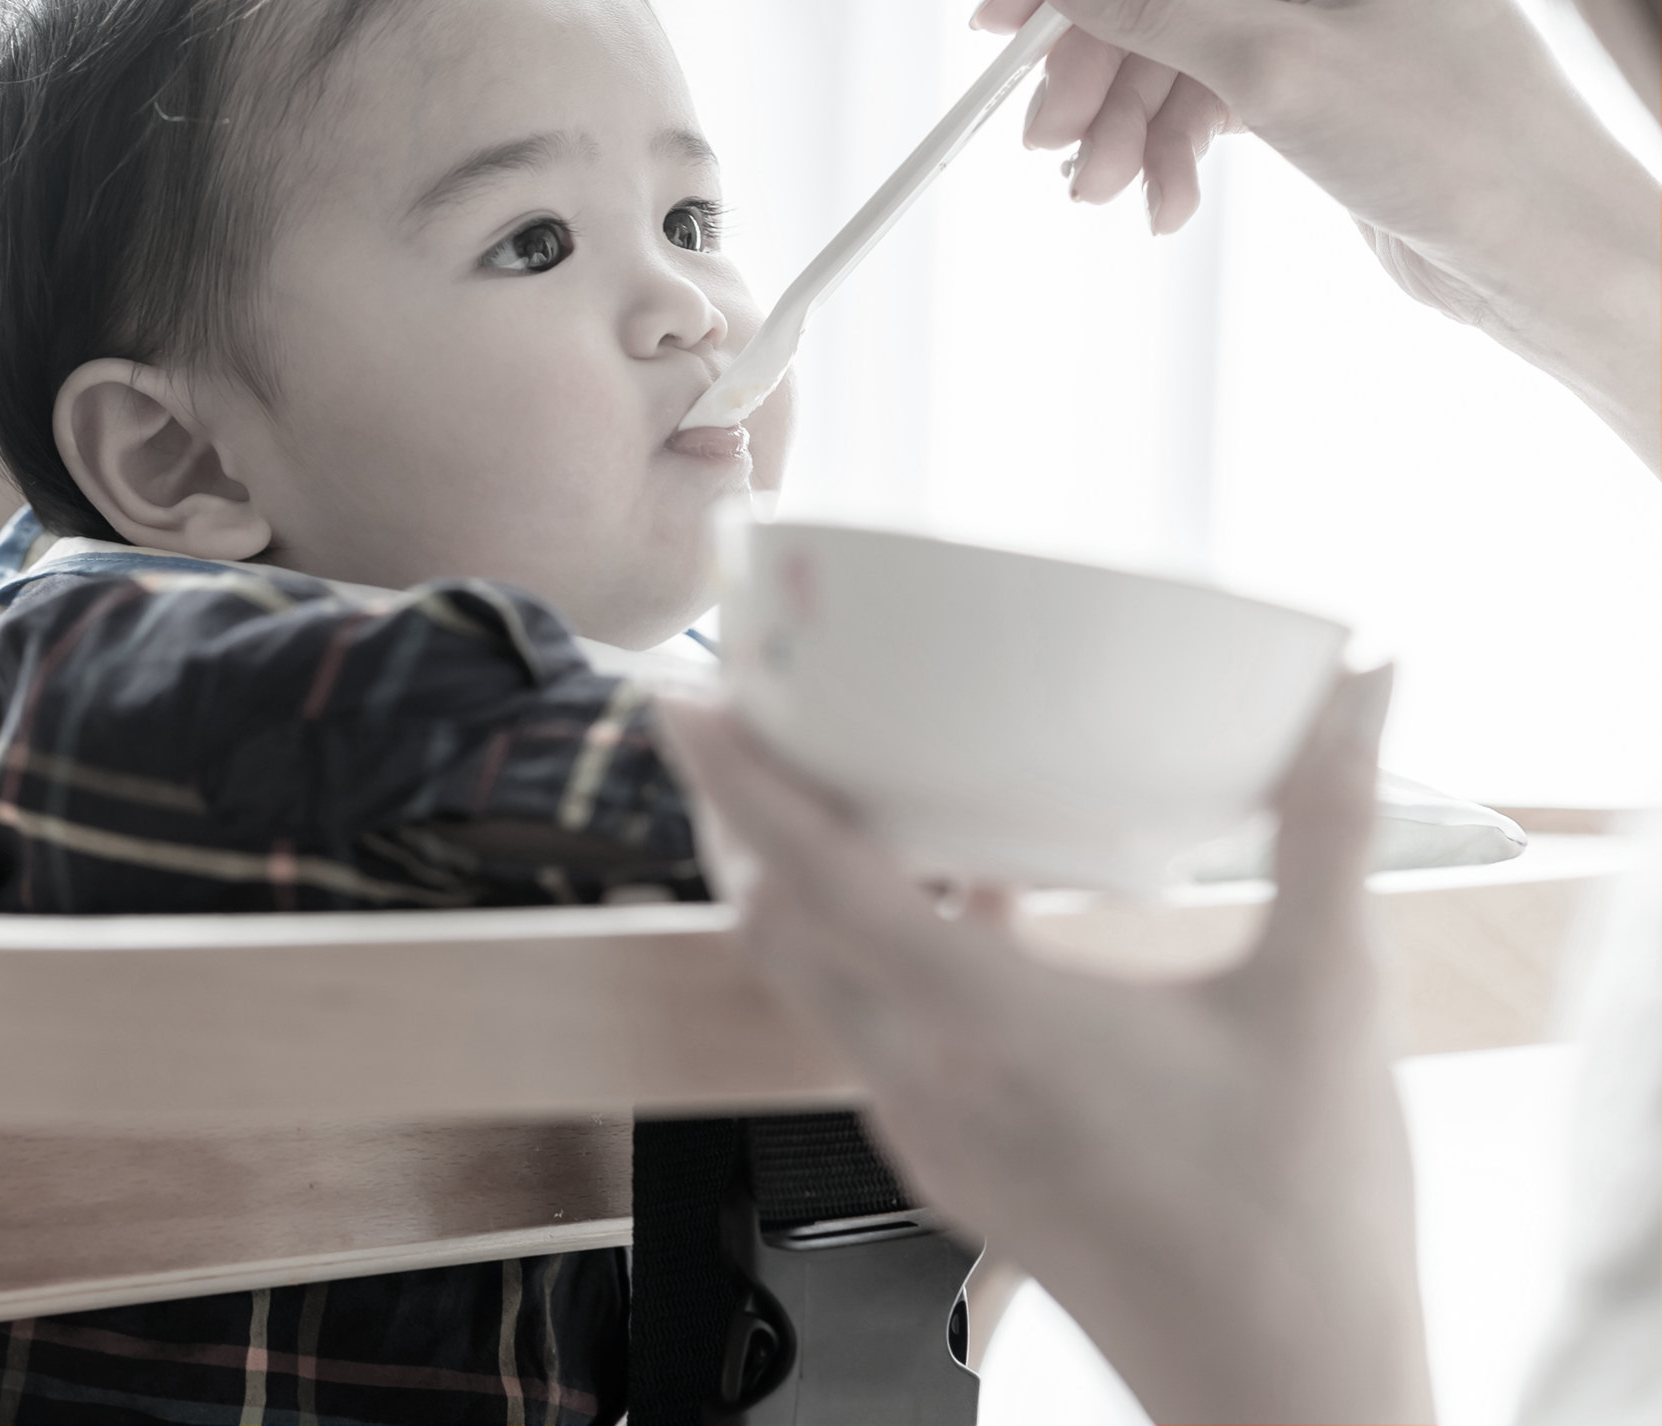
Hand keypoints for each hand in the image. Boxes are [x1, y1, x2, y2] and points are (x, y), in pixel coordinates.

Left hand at [656, 672, 1435, 1425]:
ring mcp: (931, 1132)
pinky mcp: (954, 1166)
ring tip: (854, 799)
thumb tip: (1362, 696)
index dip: (745, 788)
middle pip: (781, 927)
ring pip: (817, 986)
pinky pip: (869, 1035)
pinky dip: (869, 955)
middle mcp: (931, 1078)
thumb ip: (1332, 828)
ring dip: (806, 889)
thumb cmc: (1301, 1221)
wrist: (1288, 1402)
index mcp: (992, 1025)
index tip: (688, 708)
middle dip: (748, 821)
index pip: (821, 883)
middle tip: (760, 724)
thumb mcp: (1326, 998)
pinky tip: (967, 911)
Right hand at [978, 0, 1659, 468]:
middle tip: (1045, 141)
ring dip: (1128, 123)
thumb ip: (1141, 1)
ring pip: (1175, 45)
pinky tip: (1166, 204)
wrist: (1543, 254)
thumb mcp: (1270, 68)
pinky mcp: (1312, 73)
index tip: (1000, 23)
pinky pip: (1208, 91)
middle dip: (1099, 66)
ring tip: (1102, 193)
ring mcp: (1320, 2)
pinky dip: (1175, 147)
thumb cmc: (1446, 142)